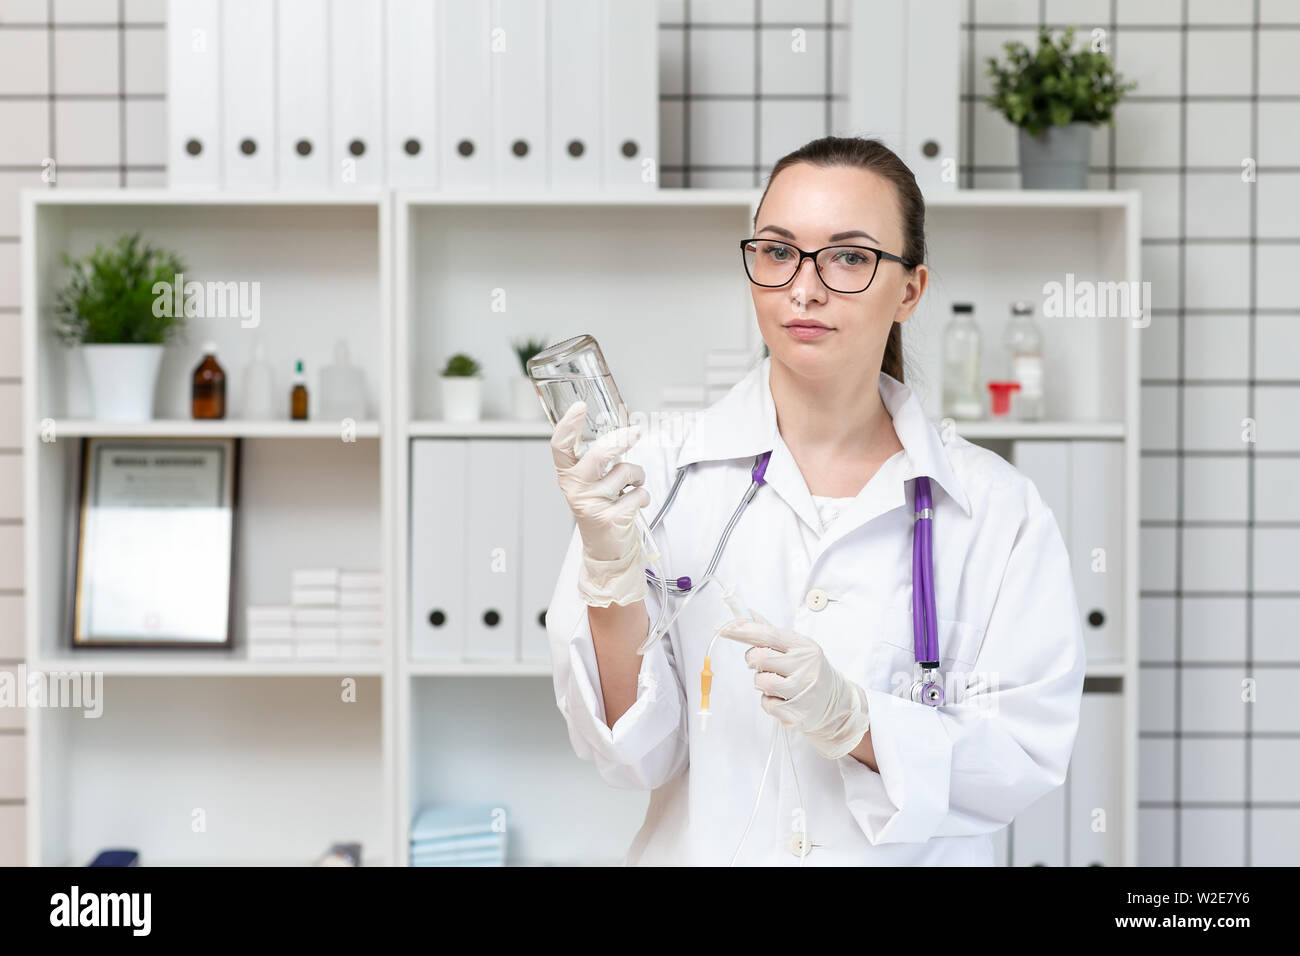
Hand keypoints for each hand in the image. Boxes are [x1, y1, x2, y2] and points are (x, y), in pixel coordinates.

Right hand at [550, 401, 650, 607]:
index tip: (579, 407)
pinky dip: (643, 496)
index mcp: (568, 474)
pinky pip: (639, 493)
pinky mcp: (610, 518)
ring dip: (638, 476)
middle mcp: (575, 488)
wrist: (607, 549)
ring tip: (630, 487)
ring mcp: (591, 504)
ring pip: (626, 472)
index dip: (568, 425)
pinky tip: (633, 505)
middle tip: (635, 432)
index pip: (560, 446)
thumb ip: (599, 458)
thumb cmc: (602, 508)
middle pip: (598, 455)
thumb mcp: (593, 481)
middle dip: (621, 441)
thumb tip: (621, 427)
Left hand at [716, 610, 870, 759]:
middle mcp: (806, 666)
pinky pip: (767, 704)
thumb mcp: (796, 647)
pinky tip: (781, 699)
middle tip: (761, 665)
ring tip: (774, 683)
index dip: (743, 631)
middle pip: (760, 658)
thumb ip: (769, 632)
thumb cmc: (808, 671)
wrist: (836, 704)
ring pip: (762, 682)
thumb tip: (744, 614)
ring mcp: (804, 691)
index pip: (768, 634)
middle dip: (752, 661)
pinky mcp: (798, 713)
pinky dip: (768, 701)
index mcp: (804, 646)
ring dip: (760, 683)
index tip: (723, 628)